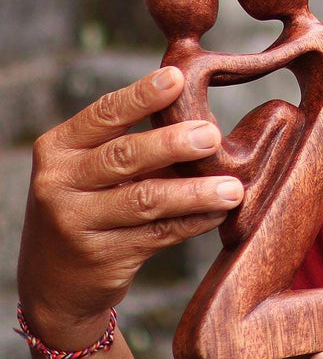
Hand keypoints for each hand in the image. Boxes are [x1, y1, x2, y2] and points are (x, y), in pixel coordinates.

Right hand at [17, 67, 242, 348]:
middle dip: (172, 144)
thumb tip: (202, 118)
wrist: (53, 281)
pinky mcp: (102, 257)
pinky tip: (218, 213)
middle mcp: (59, 183)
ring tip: (233, 188)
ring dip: (195, 192)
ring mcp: (76, 223)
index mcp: (59, 148)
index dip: (141, 96)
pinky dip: (193, 222)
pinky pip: (159, 234)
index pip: (103, 115)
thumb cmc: (88, 205)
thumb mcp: (90, 169)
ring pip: (145, 200)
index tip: (176, 78)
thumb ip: (132, 142)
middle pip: (124, 156)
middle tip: (213, 135)